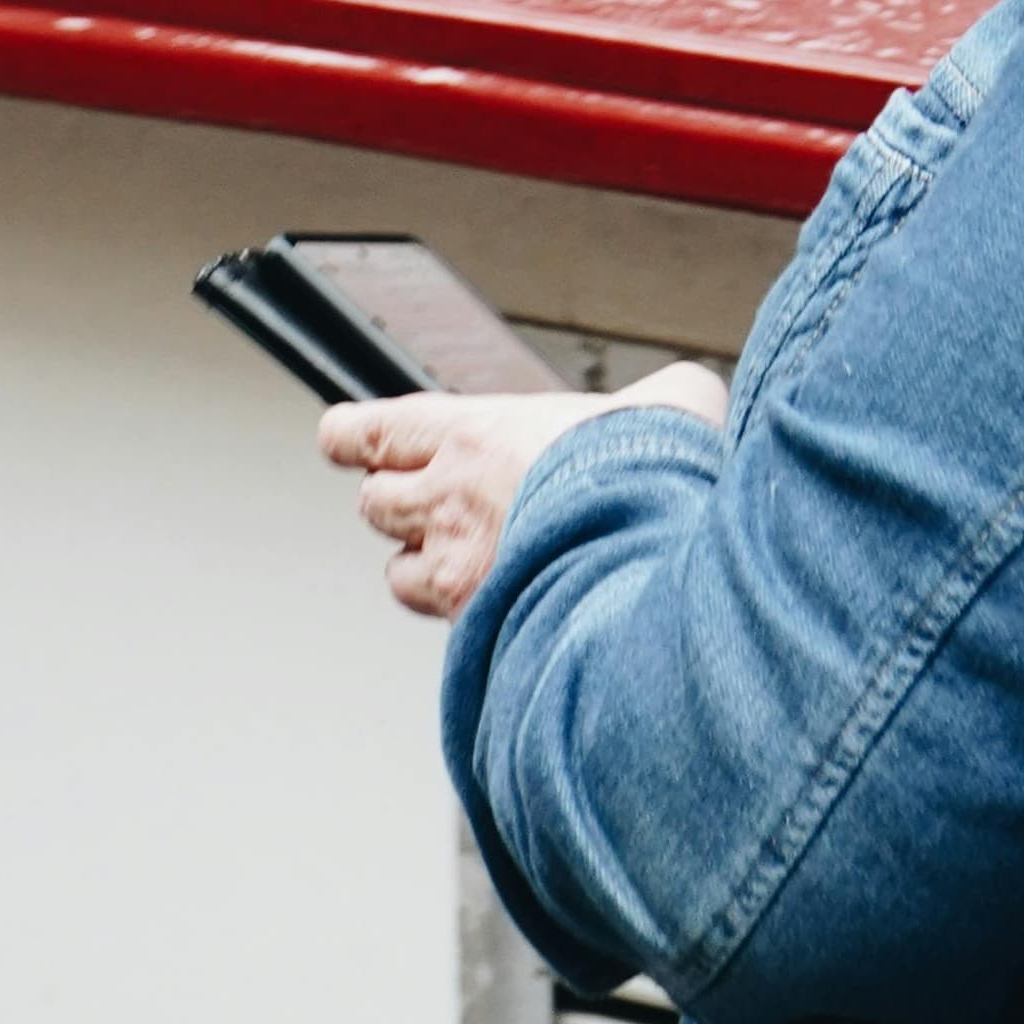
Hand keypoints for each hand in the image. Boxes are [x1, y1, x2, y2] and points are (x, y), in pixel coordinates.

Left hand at [321, 365, 727, 622]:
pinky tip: (498, 611)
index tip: (343, 437)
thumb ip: (661, 395)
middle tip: (426, 498)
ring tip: (460, 559)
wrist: (651, 564)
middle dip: (396, 500)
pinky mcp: (479, 629)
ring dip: (420, 563)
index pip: (372, 430)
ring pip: (397, 571)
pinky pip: (443, 627)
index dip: (352, 436)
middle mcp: (447, 502)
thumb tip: (680, 398)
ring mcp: (457, 572)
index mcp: (475, 434)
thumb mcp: (673, 401)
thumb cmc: (653, 475)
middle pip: (373, 502)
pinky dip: (459, 618)